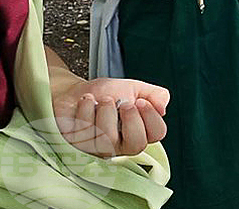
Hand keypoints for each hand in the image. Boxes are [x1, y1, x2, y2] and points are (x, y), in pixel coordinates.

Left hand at [51, 77, 169, 157]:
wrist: (76, 92)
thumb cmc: (106, 93)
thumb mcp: (134, 88)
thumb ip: (154, 95)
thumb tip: (162, 109)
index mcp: (138, 132)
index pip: (157, 134)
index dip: (151, 117)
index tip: (140, 101)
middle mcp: (121, 146)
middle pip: (136, 144)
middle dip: (130, 118)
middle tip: (122, 103)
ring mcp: (99, 150)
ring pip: (108, 138)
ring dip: (105, 110)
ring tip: (101, 99)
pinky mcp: (76, 148)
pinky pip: (85, 133)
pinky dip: (86, 109)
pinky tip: (86, 102)